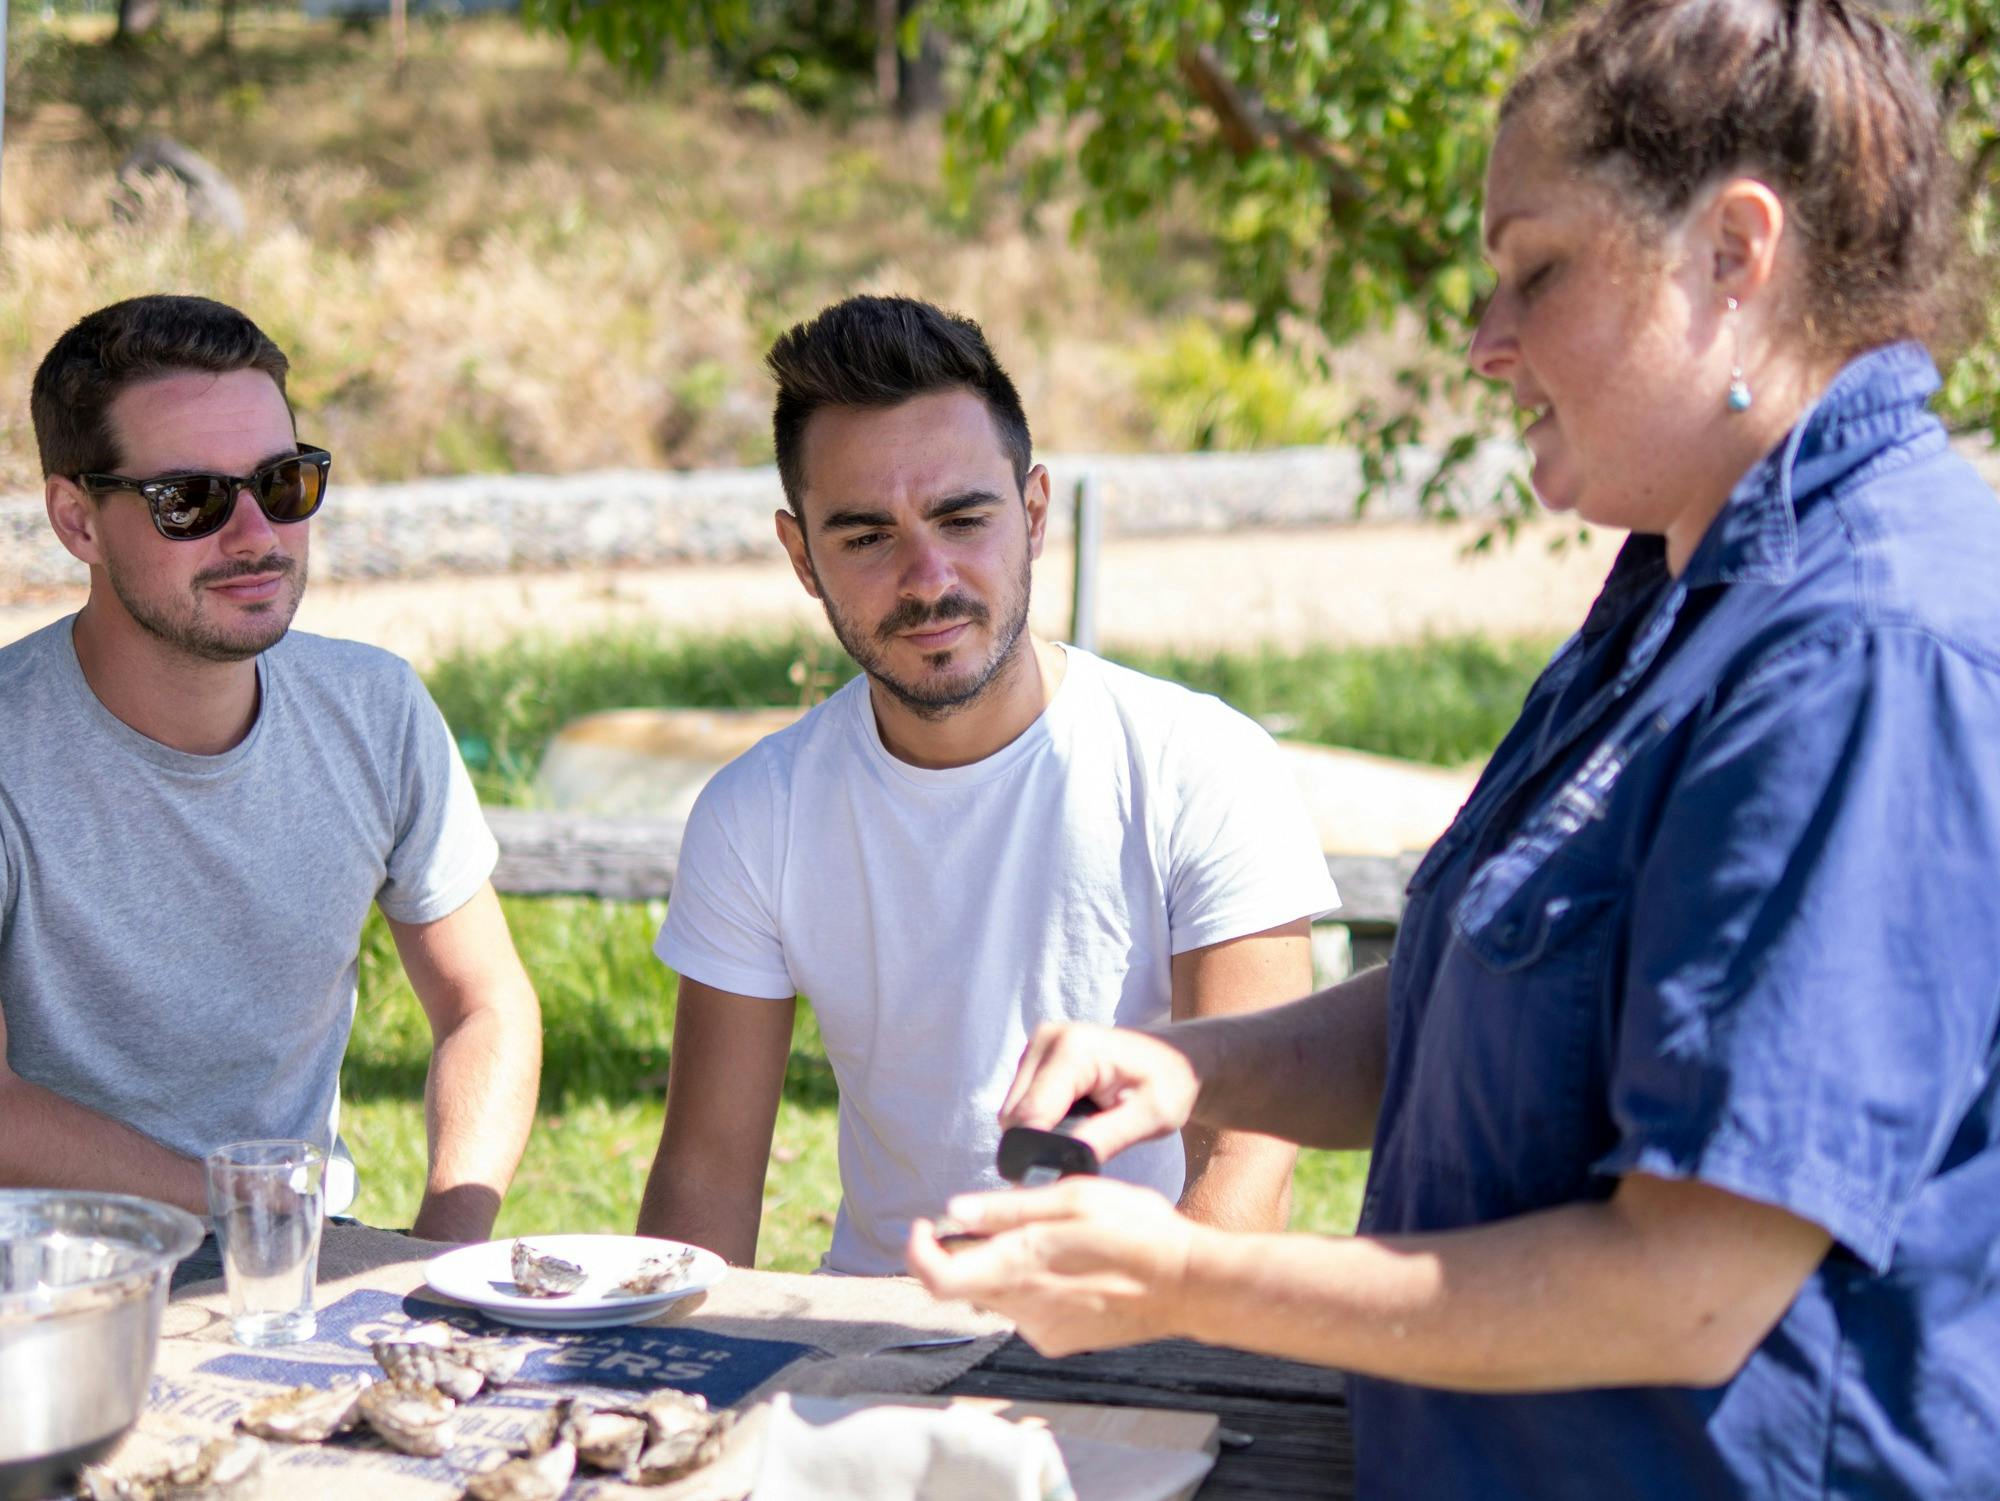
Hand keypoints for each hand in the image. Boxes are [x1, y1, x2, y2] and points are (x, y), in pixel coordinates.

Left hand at [906, 1178, 1198, 1356]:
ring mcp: (1041, 1330)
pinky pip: (1026, 1311)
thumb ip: (1009, 1208)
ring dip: (1006, 1267)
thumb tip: (956, 1210)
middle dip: (970, 1251)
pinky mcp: (1058, 1342)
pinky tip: (1073, 1267)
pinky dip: (1032, 1286)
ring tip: (1056, 1238)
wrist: (1188, 1286)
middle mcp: (1022, 1306)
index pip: (938, 1278)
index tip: (925, 1227)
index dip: (918, 1253)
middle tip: (1002, 1218)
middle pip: (965, 1283)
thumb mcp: (1074, 1197)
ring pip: (997, 1294)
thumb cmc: (1138, 1231)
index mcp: (1020, 1265)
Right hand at [1001, 1022, 1199, 1166]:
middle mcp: (1046, 1039)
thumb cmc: (1170, 1084)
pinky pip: (1021, 1104)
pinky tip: (1074, 1122)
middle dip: (1040, 1144)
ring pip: (1013, 1112)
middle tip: (1085, 1152)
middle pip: (1015, 1116)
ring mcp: (1036, 1045)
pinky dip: (1040, 1121)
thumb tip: (1055, 1163)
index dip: (1039, 1153)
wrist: (1177, 1057)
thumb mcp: (1151, 1117)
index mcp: (1072, 1049)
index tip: (1064, 1174)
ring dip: (1039, 1133)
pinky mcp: (1034, 1057)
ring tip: (1084, 1134)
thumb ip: (1105, 1137)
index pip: (1030, 1115)